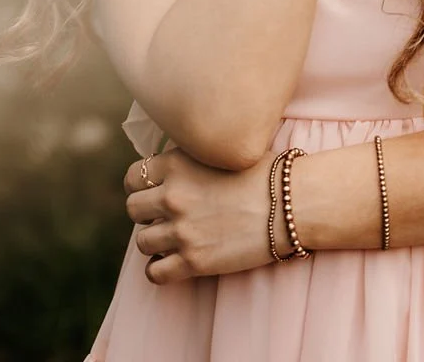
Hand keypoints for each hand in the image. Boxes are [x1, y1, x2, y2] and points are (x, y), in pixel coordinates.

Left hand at [124, 148, 277, 283]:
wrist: (291, 202)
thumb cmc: (263, 172)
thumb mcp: (219, 151)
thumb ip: (189, 160)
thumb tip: (171, 167)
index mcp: (177, 164)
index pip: (133, 176)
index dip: (143, 184)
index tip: (156, 190)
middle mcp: (173, 196)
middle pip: (133, 209)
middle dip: (147, 213)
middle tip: (167, 215)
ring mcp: (182, 230)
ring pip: (142, 241)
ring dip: (155, 240)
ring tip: (175, 238)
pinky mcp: (194, 261)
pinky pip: (155, 273)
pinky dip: (159, 269)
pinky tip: (174, 262)